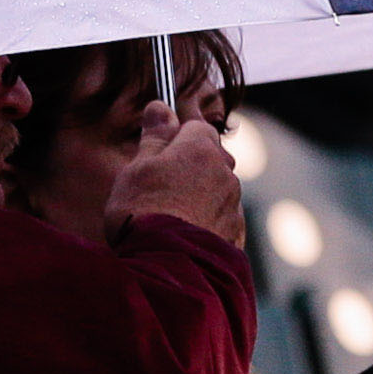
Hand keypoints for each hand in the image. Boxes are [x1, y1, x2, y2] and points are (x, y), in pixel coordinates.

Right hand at [103, 100, 246, 248]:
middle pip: (209, 160)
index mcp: (201, 149)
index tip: (157, 152)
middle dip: (190, 169)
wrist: (166, 267)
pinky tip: (185, 239)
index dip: (175, 139)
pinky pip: (222, 222)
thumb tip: (159, 106)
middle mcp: (225, 173)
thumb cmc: (144, 212)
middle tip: (159, 190)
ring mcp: (233, 206)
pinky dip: (208, 225)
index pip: (195, 128)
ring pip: (217, 192)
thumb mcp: (137, 168)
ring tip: (170, 220)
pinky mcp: (235, 236)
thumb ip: (154, 136)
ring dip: (200, 198)